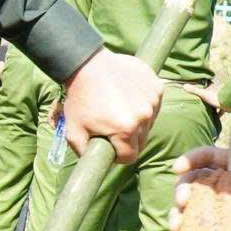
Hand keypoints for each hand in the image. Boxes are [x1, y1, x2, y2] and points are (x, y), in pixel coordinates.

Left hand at [61, 48, 163, 162]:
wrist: (87, 64)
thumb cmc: (79, 99)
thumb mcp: (73, 131)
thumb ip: (84, 153)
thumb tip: (96, 165)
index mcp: (125, 129)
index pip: (130, 157)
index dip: (118, 154)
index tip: (109, 144)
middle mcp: (144, 116)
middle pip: (141, 141)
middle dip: (128, 139)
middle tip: (112, 126)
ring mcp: (153, 100)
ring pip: (149, 123)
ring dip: (137, 121)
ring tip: (118, 108)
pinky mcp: (157, 87)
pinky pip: (154, 104)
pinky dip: (143, 104)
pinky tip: (127, 95)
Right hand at [168, 147, 230, 230]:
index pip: (211, 158)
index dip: (192, 158)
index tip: (179, 167)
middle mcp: (228, 193)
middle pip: (194, 185)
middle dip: (181, 191)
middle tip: (182, 201)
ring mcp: (223, 218)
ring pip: (190, 213)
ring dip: (178, 217)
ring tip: (178, 225)